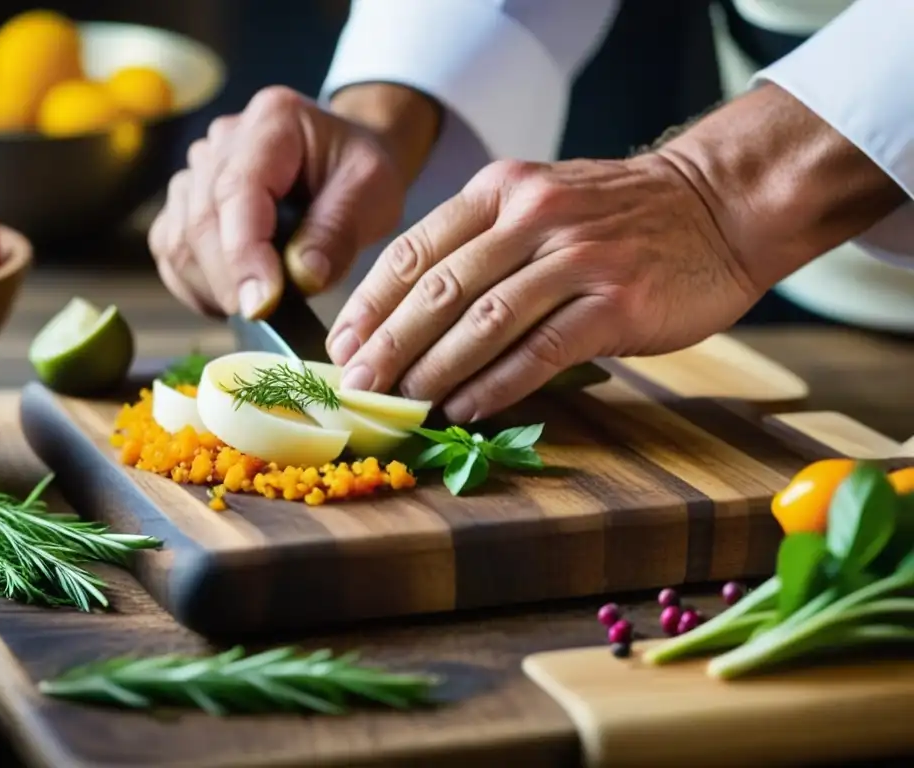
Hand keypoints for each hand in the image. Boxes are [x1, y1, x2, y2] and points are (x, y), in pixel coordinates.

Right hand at [148, 86, 407, 318]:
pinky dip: (196, 287)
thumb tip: (302, 278)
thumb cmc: (358, 174)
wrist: (342, 164)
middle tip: (268, 318)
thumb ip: (338, 232)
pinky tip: (234, 299)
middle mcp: (222, 140)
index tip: (261, 305)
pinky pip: (171, 252)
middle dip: (231, 282)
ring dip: (213, 288)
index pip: (238, 190)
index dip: (244, 253)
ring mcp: (196, 170)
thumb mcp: (372, 194)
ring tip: (259, 307)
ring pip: (180, 241)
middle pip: (202, 220)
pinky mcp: (183, 204)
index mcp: (272, 121)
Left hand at [324, 153, 759, 422]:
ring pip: (483, 323)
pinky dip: (495, 386)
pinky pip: (538, 352)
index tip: (342, 346)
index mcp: (501, 191)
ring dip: (433, 372)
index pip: (414, 250)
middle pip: (439, 290)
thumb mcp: (541, 201)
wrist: (720, 204)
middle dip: (388, 345)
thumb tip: (413, 315)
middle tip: (357, 387)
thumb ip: (482, 244)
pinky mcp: (615, 302)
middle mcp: (533, 216)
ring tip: (401, 406)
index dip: (370, 303)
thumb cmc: (620, 215)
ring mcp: (577, 258)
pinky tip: (465, 411)